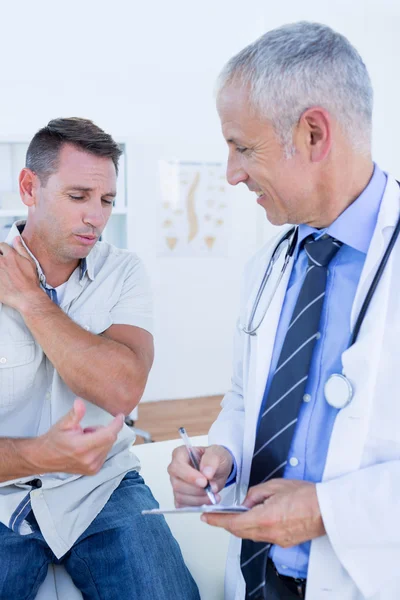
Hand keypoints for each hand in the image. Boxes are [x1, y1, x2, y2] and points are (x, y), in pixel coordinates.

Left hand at [0, 238, 42, 310]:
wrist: (26, 297)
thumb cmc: (30, 282)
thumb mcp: (30, 262)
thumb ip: (21, 249)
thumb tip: (17, 239)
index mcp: (11, 256)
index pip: (2, 245)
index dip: (2, 249)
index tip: (3, 253)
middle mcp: (1, 262)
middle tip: (2, 263)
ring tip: (2, 272)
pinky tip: (1, 279)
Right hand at [32, 398, 124, 475]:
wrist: (44, 458)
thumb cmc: (54, 440)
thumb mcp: (63, 423)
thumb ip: (75, 414)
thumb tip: (80, 403)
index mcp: (81, 447)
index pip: (108, 435)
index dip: (116, 424)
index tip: (120, 416)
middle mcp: (89, 459)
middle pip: (110, 439)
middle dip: (103, 430)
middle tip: (86, 430)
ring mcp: (92, 467)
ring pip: (108, 446)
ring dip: (101, 439)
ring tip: (84, 439)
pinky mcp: (93, 471)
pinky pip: (105, 454)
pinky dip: (100, 447)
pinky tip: (87, 447)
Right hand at [168, 444, 232, 506]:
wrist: (219, 469)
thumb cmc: (215, 458)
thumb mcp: (218, 453)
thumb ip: (212, 460)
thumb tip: (206, 473)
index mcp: (180, 454)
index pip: (177, 466)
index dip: (189, 476)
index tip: (204, 482)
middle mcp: (175, 470)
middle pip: (178, 484)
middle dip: (197, 490)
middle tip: (213, 489)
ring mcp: (176, 484)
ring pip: (181, 497)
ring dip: (199, 499)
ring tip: (214, 495)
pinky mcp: (180, 496)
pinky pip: (184, 505)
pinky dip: (197, 505)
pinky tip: (208, 500)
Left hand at [201, 479, 325, 546]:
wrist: (328, 509)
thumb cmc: (306, 495)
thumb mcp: (275, 486)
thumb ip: (255, 493)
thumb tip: (246, 501)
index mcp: (265, 518)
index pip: (234, 522)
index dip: (217, 520)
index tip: (206, 517)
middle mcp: (270, 533)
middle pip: (239, 532)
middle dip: (225, 524)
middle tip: (214, 516)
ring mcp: (277, 540)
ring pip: (250, 535)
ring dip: (239, 526)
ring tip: (233, 515)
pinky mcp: (284, 542)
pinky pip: (262, 537)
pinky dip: (253, 529)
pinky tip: (253, 519)